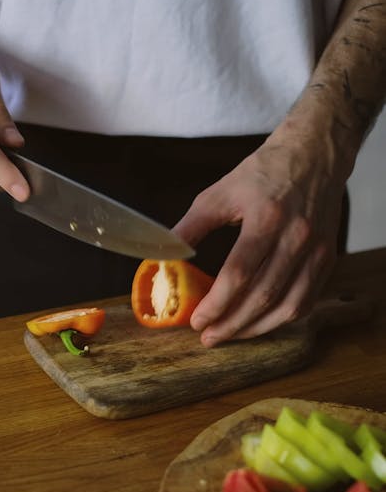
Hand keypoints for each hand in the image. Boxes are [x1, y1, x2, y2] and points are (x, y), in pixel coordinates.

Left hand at [173, 129, 347, 345]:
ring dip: (257, 328)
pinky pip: (306, 301)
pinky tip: (259, 322)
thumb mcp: (219, 192)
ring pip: (289, 306)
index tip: (196, 320)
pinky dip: (281, 318)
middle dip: (232, 324)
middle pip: (263, 296)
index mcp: (266, 218)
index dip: (216, 304)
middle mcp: (296, 237)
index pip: (238, 274)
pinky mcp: (328, 258)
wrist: (314, 154)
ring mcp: (317, 250)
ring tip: (231, 334)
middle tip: (208, 337)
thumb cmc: (263, 173)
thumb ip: (191, 227)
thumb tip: (163, 257)